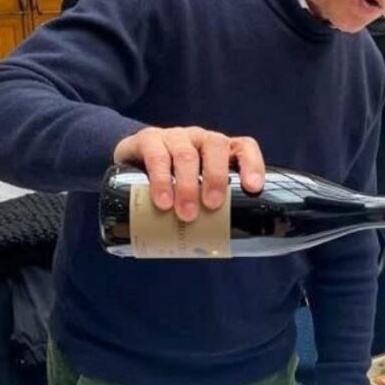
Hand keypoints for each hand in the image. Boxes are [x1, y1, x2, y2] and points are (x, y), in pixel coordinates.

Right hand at [112, 127, 264, 221]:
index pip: (244, 146)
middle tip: (212, 206)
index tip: (253, 188)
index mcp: (220, 150)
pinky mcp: (147, 140)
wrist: (131, 166)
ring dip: (187, 185)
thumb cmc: (174, 184)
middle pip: (215, 145)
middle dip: (216, 177)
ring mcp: (174, 136)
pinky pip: (156, 154)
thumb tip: (226, 248)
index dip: (252, 164)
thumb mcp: (196, 192)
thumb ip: (210, 211)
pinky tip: (162, 200)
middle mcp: (199, 138)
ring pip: (186, 153)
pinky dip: (160, 179)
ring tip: (185, 214)